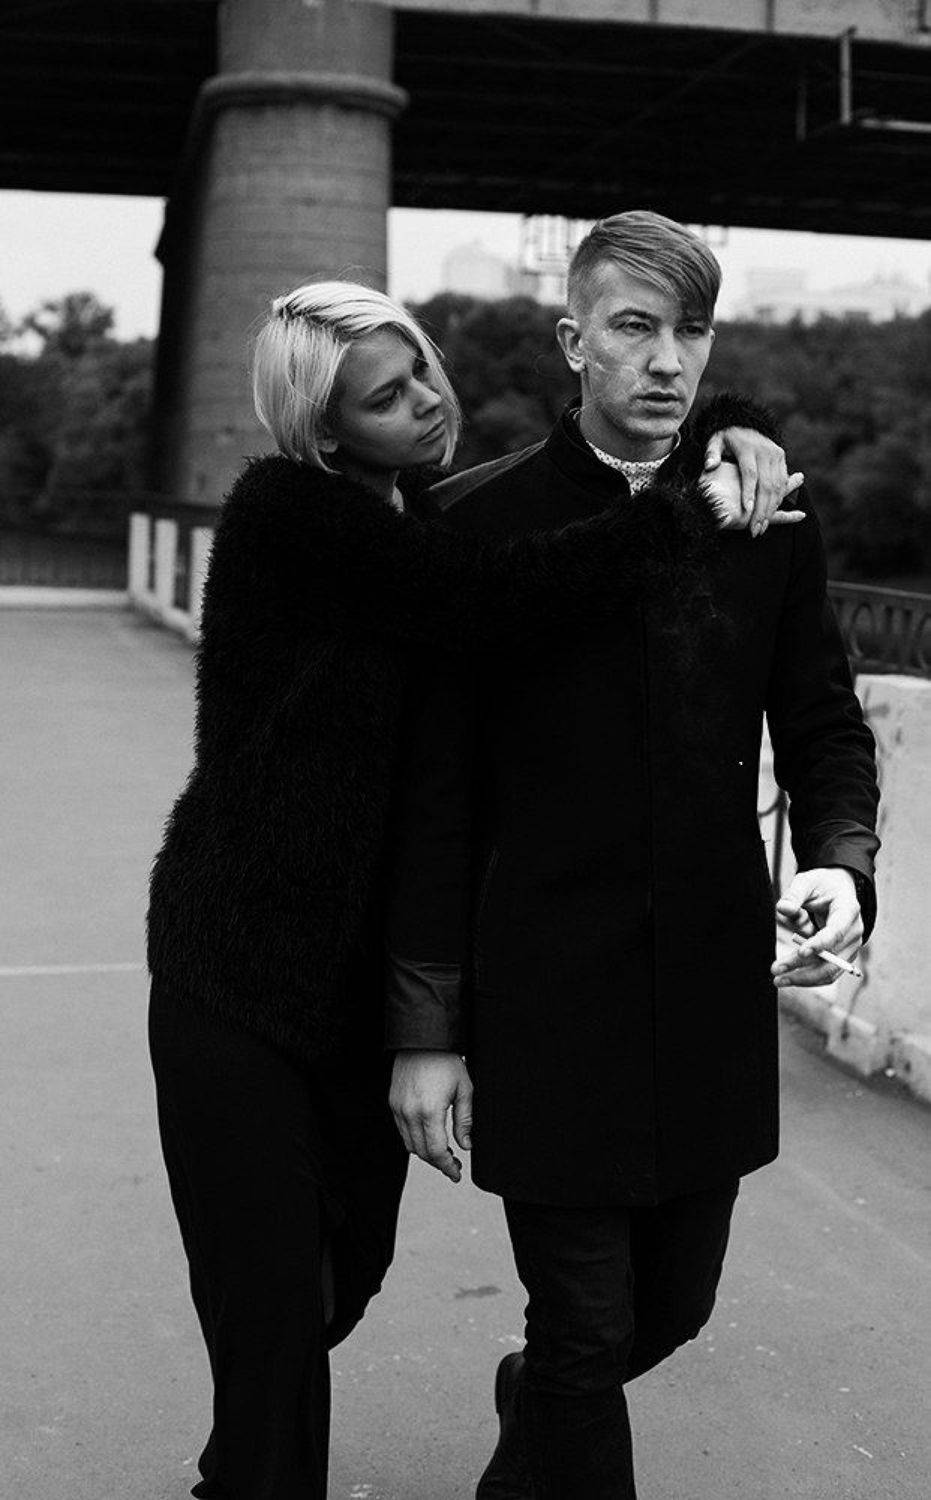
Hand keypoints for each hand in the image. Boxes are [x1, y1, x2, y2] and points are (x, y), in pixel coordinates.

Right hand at [389, 1050, 472, 1182]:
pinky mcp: (393, 1102)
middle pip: (422, 1152)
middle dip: (438, 1163)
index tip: (456, 1174)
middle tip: (453, 1165)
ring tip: (443, 1152)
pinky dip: (414, 1139)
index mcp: (430, 1111)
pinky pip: (402, 1130)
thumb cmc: (446, 1062)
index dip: (447, 1167)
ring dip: (426, 1153)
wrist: (423, 1040)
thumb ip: (464, 1120)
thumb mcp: (464, 1089)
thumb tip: (466, 1146)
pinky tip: (428, 1136)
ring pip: (409, 1144)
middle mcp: (410, 1112)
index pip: (437, 1151)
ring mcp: (399, 1108)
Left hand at [704, 427, 802, 536]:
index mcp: (748, 448)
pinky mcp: (781, 458)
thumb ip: (711, 454)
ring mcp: (776, 454)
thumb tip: (710, 465)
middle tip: (754, 528)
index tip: (746, 510)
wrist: (744, 425)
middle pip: (766, 484)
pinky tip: (769, 515)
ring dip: (771, 509)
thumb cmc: (726, 440)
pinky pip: (782, 483)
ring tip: (761, 527)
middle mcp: (765, 451)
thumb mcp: (715, 442)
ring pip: (777, 486)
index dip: (749, 492)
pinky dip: (777, 501)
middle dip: (762, 509)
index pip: (750, 473)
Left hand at [772, 868, 863, 987]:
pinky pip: (828, 973)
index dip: (820, 943)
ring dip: (804, 978)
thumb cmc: (821, 885)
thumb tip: (783, 909)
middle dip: (803, 966)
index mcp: (848, 909)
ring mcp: (851, 947)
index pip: (836, 931)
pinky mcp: (844, 956)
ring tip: (778, 979)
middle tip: (776, 969)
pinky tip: (789, 978)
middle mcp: (854, 931)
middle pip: (831, 957)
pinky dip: (809, 978)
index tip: (801, 952)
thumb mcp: (806, 881)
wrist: (837, 890)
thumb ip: (794, 894)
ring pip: (830, 971)